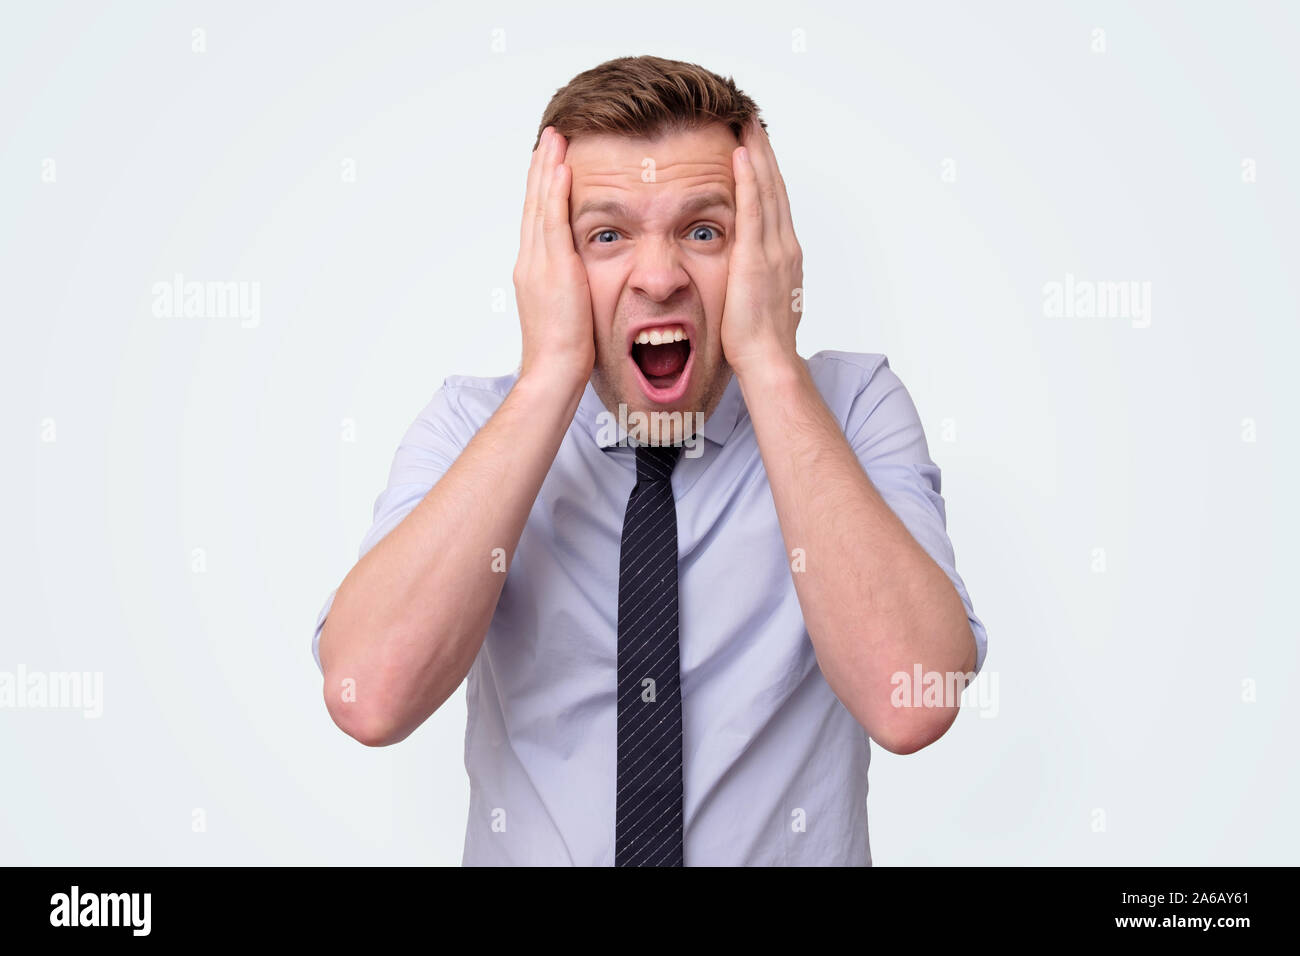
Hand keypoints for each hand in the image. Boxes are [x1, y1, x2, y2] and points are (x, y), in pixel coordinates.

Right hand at [513, 126, 594, 389]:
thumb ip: (572, 291)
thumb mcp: (569, 313)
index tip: (550, 164)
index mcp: (534, 272)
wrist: (554, 372)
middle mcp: (530, 262)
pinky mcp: (552, 268)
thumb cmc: (565, 355)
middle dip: (540, 169)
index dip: (542, 190)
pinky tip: (562, 167)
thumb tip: (584, 284)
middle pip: (533, 204)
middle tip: (549, 138)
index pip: (537, 220)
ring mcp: (537, 263)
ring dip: (547, 169)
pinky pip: (552, 220)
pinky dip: (555, 191)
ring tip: (555, 139)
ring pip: (539, 204)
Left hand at [721, 117, 803, 379]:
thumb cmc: (759, 343)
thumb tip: (744, 276)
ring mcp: (774, 250)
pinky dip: (748, 178)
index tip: (755, 147)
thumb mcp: (757, 301)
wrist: (769, 361)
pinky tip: (739, 153)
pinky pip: (752, 208)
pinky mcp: (756, 257)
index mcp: (785, 256)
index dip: (765, 172)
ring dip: (756, 153)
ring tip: (746, 122)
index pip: (774, 203)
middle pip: (774, 186)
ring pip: (766, 189)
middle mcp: (784, 246)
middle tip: (752, 119)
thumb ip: (754, 281)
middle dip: (763, 151)